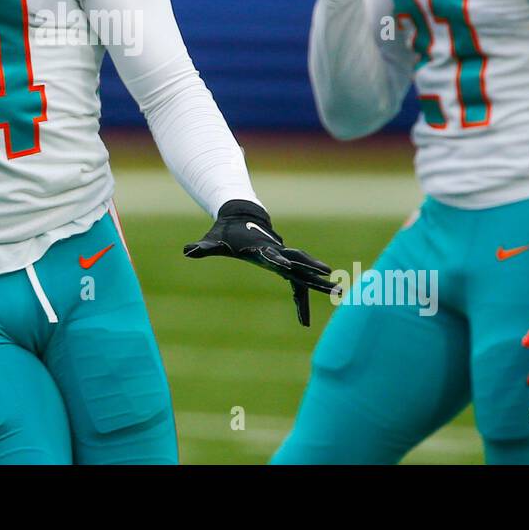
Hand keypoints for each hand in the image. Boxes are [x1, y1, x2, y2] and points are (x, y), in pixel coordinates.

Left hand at [183, 200, 334, 325]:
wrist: (242, 217)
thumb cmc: (226, 232)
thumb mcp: (214, 241)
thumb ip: (202, 248)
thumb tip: (187, 252)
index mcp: (262, 249)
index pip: (273, 256)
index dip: (281, 261)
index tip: (288, 268)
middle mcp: (278, 253)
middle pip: (300, 265)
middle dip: (316, 274)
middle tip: (334, 283)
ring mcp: (284, 258)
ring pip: (305, 271)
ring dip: (321, 282)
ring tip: (341, 292)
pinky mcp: (284, 264)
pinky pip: (298, 281)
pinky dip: (306, 294)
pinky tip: (312, 312)